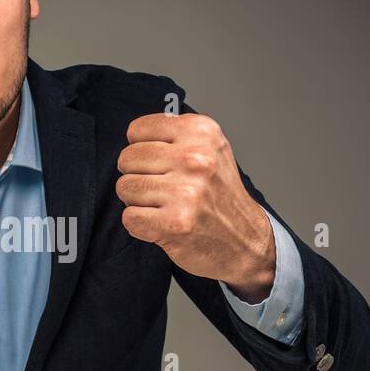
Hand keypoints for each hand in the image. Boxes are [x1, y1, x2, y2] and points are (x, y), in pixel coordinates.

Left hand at [116, 110, 275, 301]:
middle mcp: (195, 159)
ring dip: (138, 201)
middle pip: (127, 159)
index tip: (157, 161)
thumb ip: (175, 136)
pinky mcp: (174, 223)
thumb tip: (135, 136)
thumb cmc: (220, 196)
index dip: (140, 149)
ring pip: (125, 187)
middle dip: (137, 175)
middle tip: (161, 188)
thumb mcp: (209, 150)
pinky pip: (129, 217)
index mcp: (201, 133)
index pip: (137, 130)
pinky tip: (162, 223)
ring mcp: (185, 192)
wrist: (245, 240)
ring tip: (164, 205)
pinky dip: (140, 225)